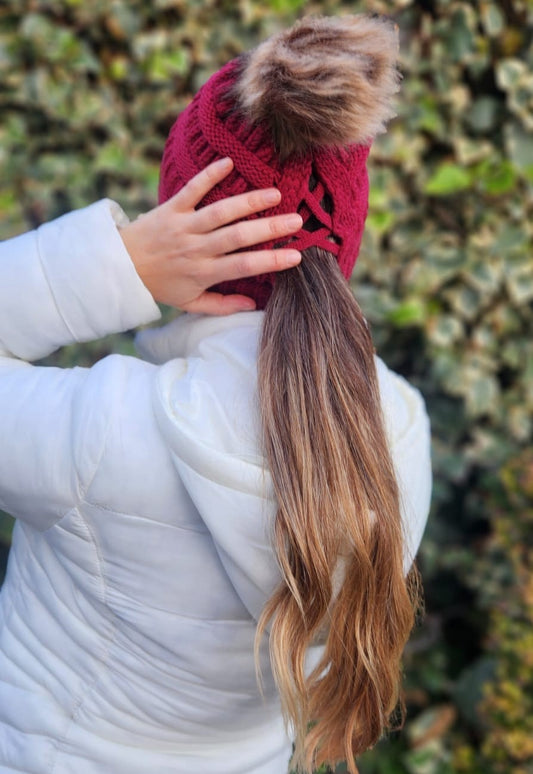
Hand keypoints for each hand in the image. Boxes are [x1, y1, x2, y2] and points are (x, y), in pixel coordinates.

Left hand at [119, 157, 301, 313]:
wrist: (120, 267)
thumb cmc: (160, 286)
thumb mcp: (189, 303)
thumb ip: (221, 305)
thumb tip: (253, 306)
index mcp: (204, 273)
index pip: (244, 266)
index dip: (271, 261)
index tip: (296, 256)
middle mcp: (196, 248)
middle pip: (238, 236)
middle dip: (269, 228)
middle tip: (296, 220)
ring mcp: (184, 226)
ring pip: (220, 212)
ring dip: (248, 201)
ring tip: (275, 193)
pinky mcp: (171, 208)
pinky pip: (191, 189)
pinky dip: (209, 175)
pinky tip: (229, 162)